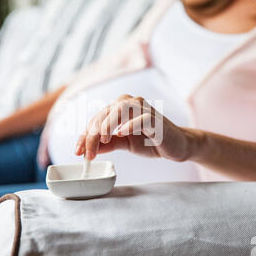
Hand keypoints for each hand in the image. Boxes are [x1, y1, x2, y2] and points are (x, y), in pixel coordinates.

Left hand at [75, 94, 199, 160]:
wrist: (176, 146)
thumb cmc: (151, 141)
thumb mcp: (124, 143)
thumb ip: (107, 144)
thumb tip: (87, 149)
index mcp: (120, 109)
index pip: (97, 118)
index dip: (85, 135)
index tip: (78, 151)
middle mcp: (130, 104)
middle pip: (105, 113)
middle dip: (92, 133)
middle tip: (87, 152)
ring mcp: (144, 109)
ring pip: (120, 109)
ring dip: (108, 124)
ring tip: (103, 140)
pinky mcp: (156, 119)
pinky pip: (142, 117)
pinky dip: (130, 124)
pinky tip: (121, 133)